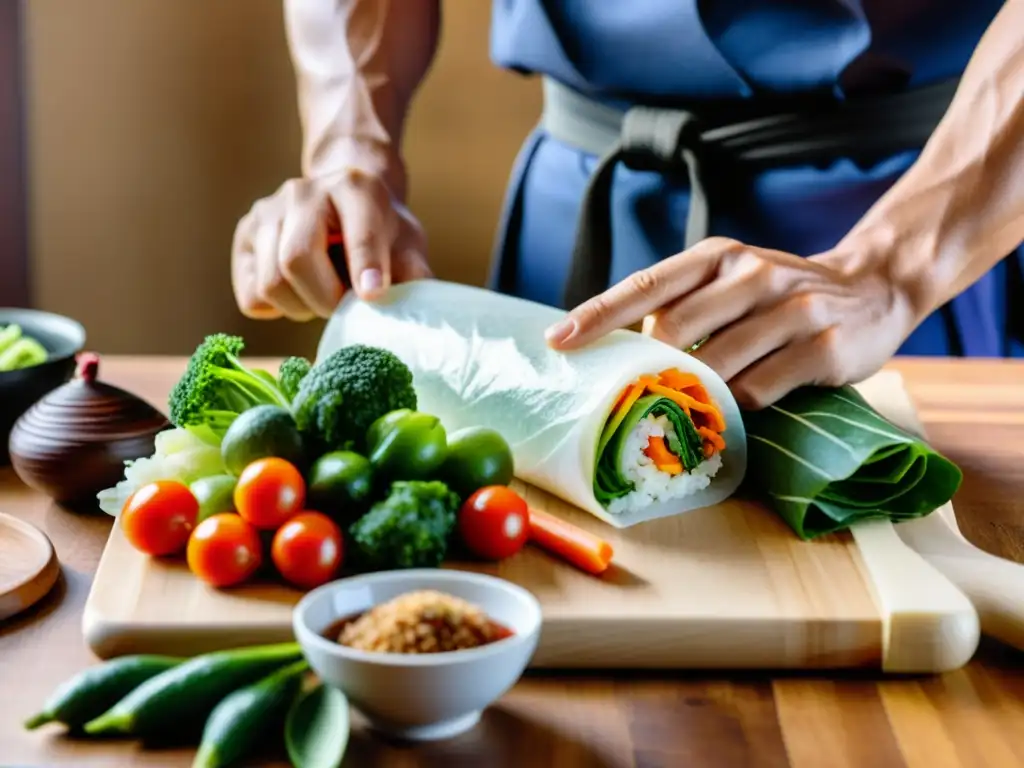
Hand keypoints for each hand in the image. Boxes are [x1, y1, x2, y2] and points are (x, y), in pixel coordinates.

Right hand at [231, 168, 430, 320]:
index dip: (364, 266)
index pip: (357, 231)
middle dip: (324, 299)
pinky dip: (277, 309)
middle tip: (344, 308)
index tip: (372, 293)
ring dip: (301, 307)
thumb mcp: (406, 242)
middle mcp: (303, 192)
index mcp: (354, 189)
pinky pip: (252, 296)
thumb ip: (413, 271)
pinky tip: (300, 293)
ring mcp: (266, 212)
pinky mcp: (244, 237)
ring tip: (323, 296)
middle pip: (295, 260)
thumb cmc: (380, 230)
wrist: (343, 204)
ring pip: (270, 283)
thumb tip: (416, 307)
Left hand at [545, 237, 920, 408]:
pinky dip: (740, 408)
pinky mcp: (824, 347)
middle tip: (643, 396)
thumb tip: (616, 351)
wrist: (874, 287)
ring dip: (695, 394)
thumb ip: (683, 305)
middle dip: (651, 369)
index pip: (645, 285)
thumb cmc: (779, 295)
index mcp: (718, 256)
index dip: (598, 315)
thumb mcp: (730, 282)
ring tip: (693, 407)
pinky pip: (759, 392)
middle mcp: (752, 274)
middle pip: (673, 330)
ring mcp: (793, 309)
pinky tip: (744, 406)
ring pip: (716, 365)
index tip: (558, 342)